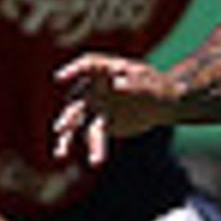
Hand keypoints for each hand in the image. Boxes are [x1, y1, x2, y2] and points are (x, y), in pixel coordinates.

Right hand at [51, 53, 180, 167]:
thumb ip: (134, 83)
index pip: (86, 65)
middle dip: (69, 115)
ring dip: (68, 135)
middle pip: (77, 99)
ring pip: (76, 120)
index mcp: (106, 69)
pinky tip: (64, 155)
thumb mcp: (148, 83)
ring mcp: (95, 105)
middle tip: (60, 128)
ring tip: (60, 153)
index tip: (60, 78)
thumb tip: (118, 84)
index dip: (72, 70)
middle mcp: (95, 87)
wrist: (160, 104)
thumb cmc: (155, 86)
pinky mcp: (100, 122)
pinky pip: (85, 133)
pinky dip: (76, 143)